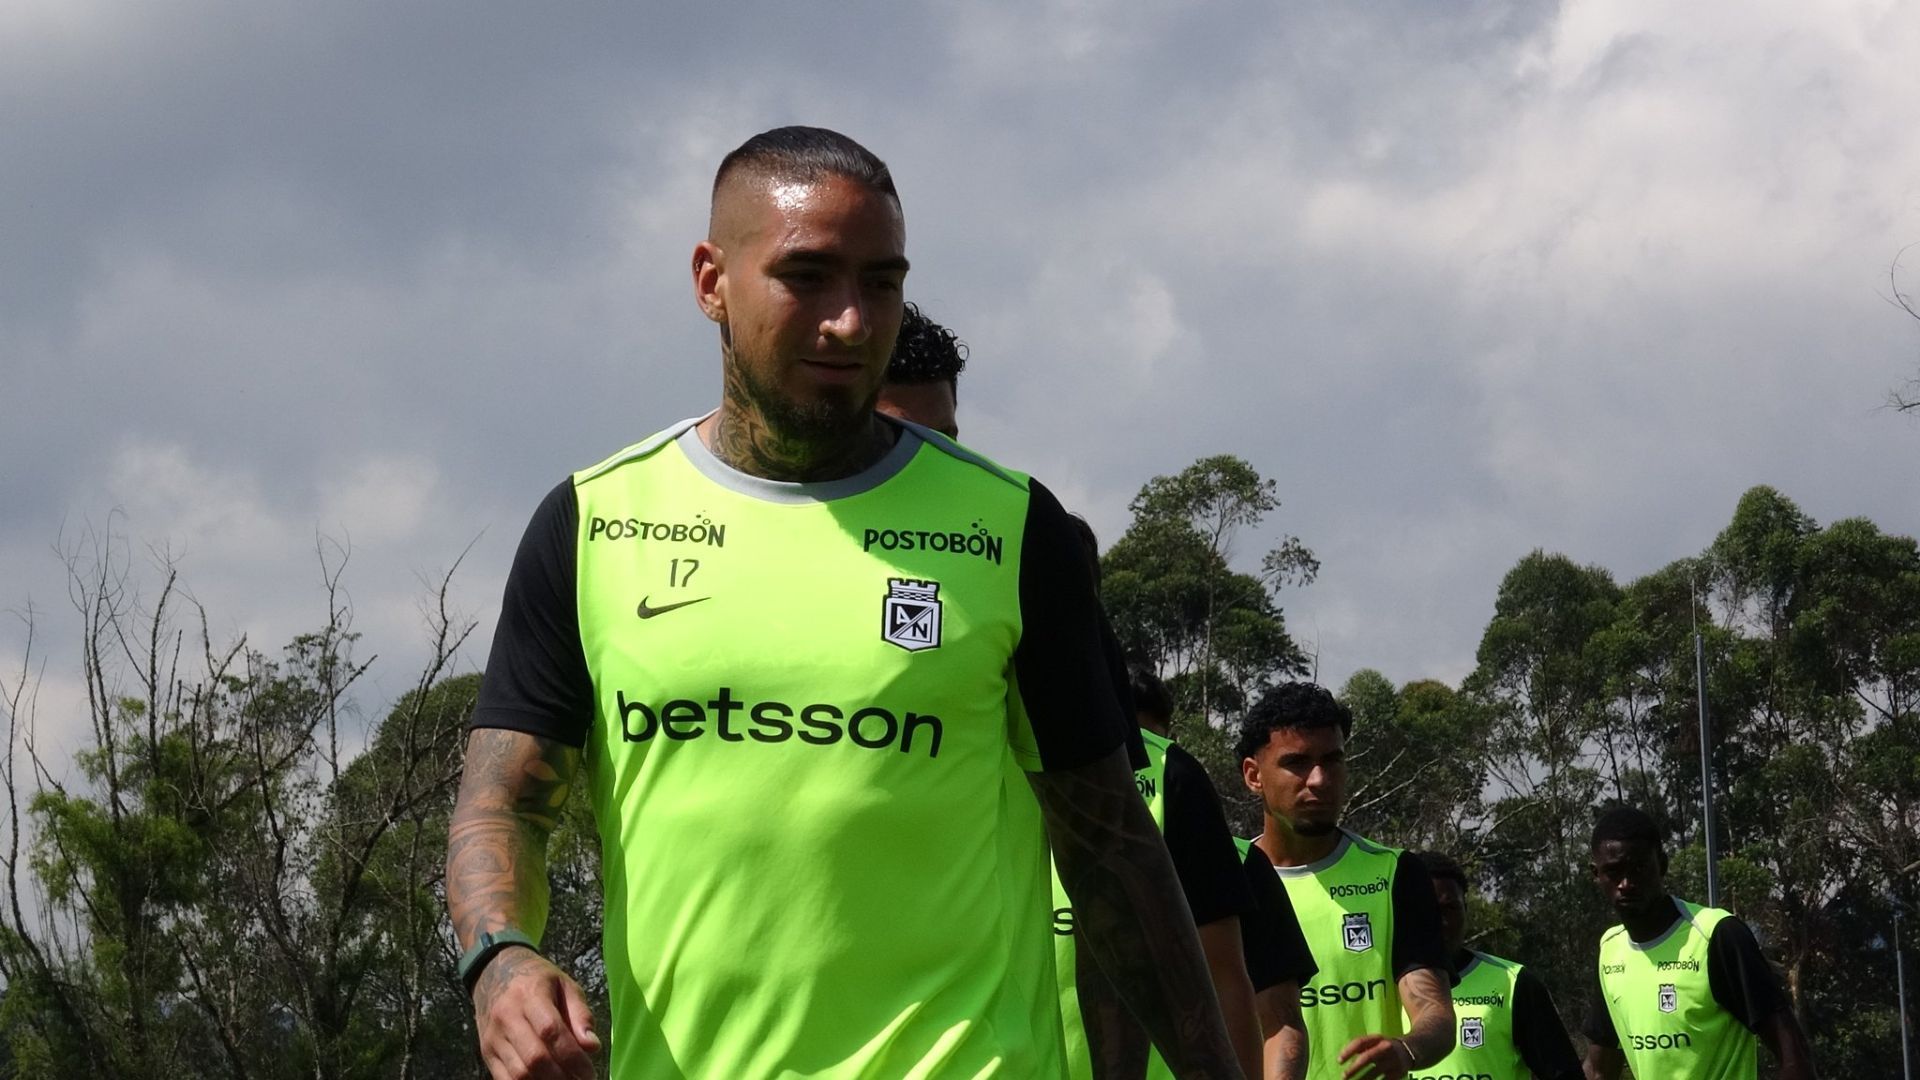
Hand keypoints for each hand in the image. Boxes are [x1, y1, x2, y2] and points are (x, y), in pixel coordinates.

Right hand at [473, 946, 601, 1079]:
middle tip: (580, 1079)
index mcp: (530, 995)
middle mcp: (507, 1017)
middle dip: (562, 1075)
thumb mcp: (565, 985)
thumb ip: (581, 1015)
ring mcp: (493, 1037)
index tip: (589, 1071)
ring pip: (519, 1073)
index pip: (550, 1031)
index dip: (572, 1057)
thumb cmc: (538, 980)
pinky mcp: (486, 1053)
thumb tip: (592, 1047)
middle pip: (535, 1057)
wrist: (494, 975)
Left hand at [1338, 1034, 1413, 1079]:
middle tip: (1343, 1076)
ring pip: (1374, 1072)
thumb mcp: (1374, 1041)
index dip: (1348, 1051)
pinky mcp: (1398, 1072)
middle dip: (1354, 1068)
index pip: (1360, 1042)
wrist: (1412, 1049)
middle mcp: (1385, 1048)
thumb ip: (1360, 1047)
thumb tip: (1343, 1057)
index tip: (1339, 1061)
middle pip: (1367, 1058)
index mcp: (1377, 1038)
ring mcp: (1393, 1060)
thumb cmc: (1384, 1046)